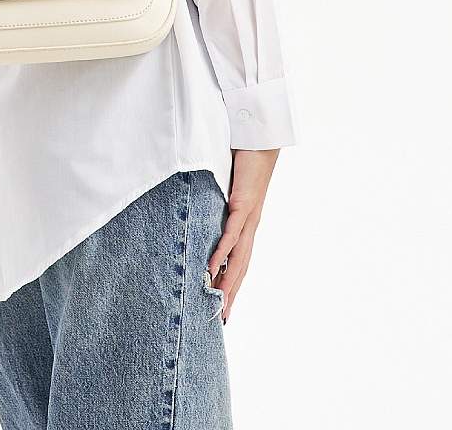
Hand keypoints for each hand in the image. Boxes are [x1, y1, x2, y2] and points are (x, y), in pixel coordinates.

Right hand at [207, 147, 279, 322]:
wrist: (262, 141)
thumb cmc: (244, 162)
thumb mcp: (226, 189)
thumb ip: (216, 204)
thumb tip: (199, 213)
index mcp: (247, 226)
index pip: (239, 262)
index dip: (232, 285)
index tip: (222, 307)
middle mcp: (250, 227)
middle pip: (241, 269)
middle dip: (231, 295)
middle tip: (221, 319)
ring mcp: (249, 218)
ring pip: (239, 258)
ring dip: (228, 282)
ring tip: (218, 303)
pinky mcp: (244, 204)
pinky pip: (232, 233)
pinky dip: (223, 252)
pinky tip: (213, 267)